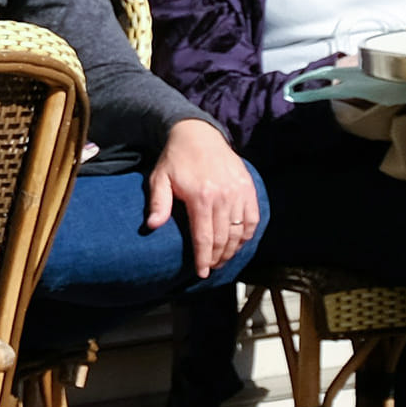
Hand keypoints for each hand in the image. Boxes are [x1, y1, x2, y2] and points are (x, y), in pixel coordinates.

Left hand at [145, 118, 260, 281]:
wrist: (198, 133)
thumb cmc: (176, 158)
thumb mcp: (159, 178)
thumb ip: (158, 203)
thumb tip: (152, 227)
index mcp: (201, 197)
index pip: (204, 238)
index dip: (203, 259)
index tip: (202, 273)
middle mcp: (223, 196)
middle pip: (223, 239)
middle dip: (217, 258)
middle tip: (211, 268)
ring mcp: (239, 192)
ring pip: (239, 232)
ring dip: (232, 250)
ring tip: (222, 260)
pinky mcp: (248, 188)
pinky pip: (252, 219)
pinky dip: (247, 234)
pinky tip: (238, 243)